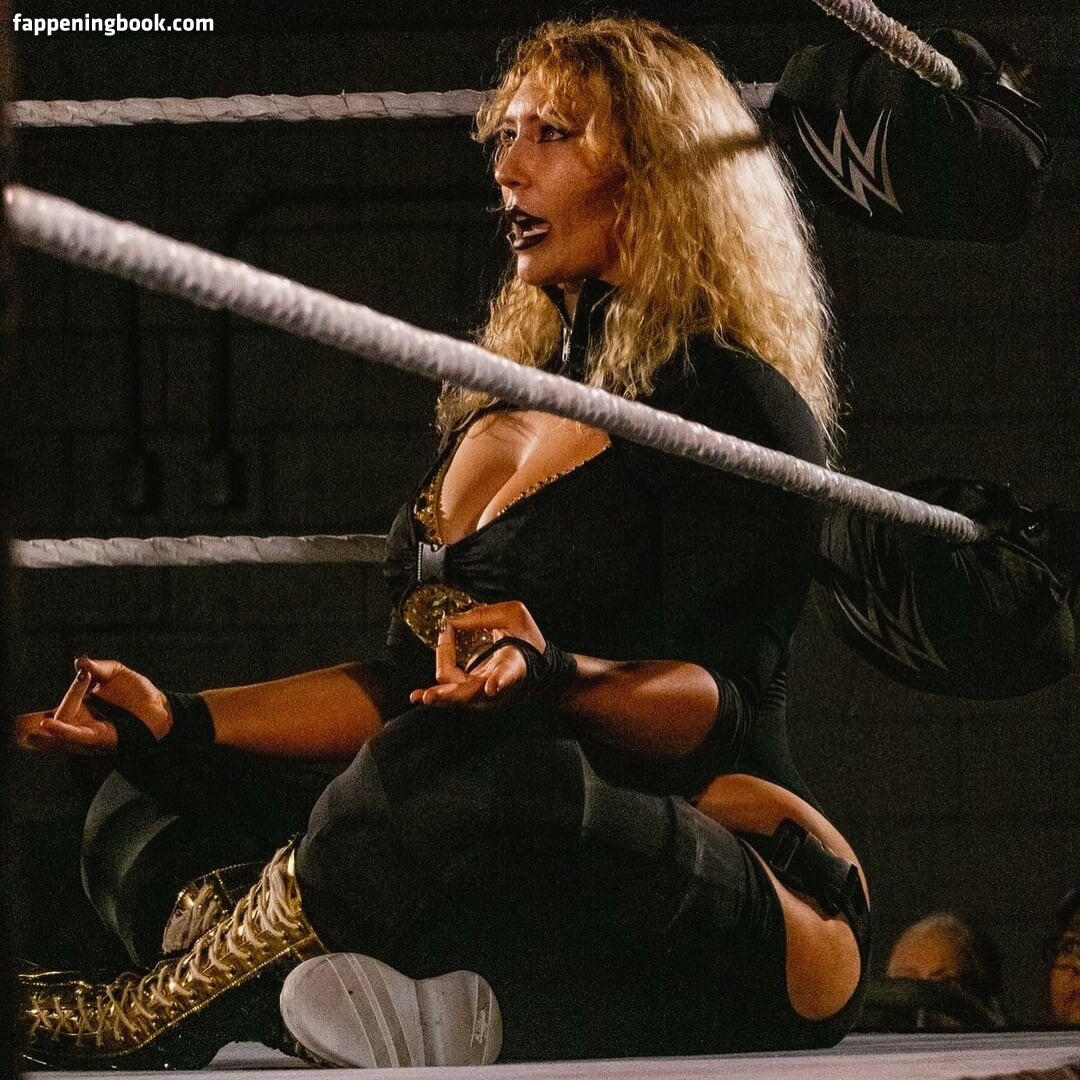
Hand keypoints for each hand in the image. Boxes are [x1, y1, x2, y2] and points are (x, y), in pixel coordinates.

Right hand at [15, 657, 170, 753]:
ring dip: (44, 733)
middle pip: (50, 729)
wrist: (162, 707)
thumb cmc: (138, 693)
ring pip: (61, 736)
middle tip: (15, 729)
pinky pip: (79, 736)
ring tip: (30, 728)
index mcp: (80, 711)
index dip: (32, 718)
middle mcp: (81, 725)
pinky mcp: (101, 739)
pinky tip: (48, 726)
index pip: (53, 712)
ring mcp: (89, 734)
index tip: (16, 718)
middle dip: (30, 732)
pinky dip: (63, 731)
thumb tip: (79, 662)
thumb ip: (97, 667)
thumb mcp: (116, 673)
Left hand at [409, 601, 546, 708]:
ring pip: (456, 696)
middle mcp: (498, 685)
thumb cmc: (527, 639)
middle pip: (470, 694)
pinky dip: (437, 691)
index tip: (492, 687)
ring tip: (418, 695)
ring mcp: (484, 693)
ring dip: (438, 694)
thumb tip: (453, 620)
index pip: (507, 674)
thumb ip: (484, 615)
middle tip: (431, 696)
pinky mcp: (473, 693)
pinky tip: (418, 696)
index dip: (499, 681)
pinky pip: (450, 691)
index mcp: (513, 663)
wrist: (535, 664)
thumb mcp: (514, 615)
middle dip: (450, 696)